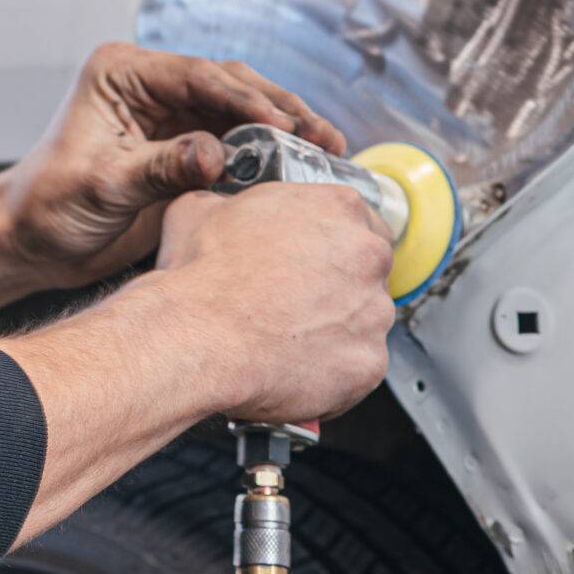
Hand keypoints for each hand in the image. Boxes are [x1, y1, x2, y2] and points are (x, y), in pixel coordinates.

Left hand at [0, 42, 347, 287]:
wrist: (32, 242)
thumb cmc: (47, 205)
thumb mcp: (104, 185)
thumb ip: (161, 167)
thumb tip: (216, 154)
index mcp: (122, 73)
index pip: (197, 75)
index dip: (245, 98)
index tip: (283, 123)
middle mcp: (150, 86)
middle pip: (229, 85)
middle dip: (279, 107)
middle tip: (321, 134)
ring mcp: (170, 115)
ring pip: (240, 110)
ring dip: (283, 128)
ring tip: (326, 147)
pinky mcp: (183, 147)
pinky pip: (236, 142)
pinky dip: (268, 154)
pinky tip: (300, 166)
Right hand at [157, 183, 394, 422]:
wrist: (199, 335)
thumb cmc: (203, 275)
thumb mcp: (201, 208)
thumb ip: (231, 203)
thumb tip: (219, 209)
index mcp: (337, 207)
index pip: (360, 222)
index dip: (332, 246)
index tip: (313, 261)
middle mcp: (367, 255)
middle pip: (369, 272)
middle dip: (339, 287)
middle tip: (296, 301)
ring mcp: (374, 311)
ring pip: (365, 322)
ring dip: (337, 329)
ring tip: (289, 336)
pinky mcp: (369, 362)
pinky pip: (358, 367)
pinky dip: (333, 370)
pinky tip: (295, 364)